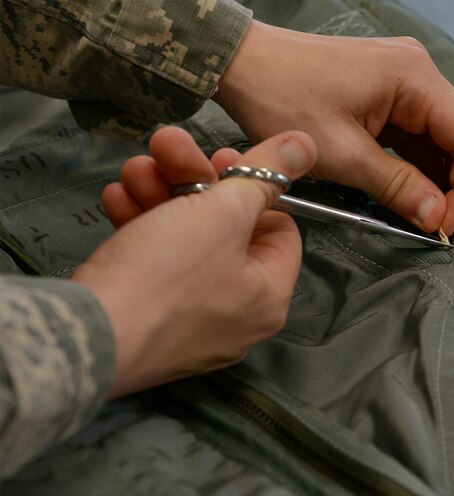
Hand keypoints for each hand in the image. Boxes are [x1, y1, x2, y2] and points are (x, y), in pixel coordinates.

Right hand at [71, 127, 316, 397]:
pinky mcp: (146, 321)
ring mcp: (189, 322)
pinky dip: (138, 228)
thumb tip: (306, 143)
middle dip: (193, 180)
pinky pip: (154, 267)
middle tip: (167, 147)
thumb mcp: (224, 213)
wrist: (87, 336)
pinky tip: (115, 198)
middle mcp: (237, 315)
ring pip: (184, 243)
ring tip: (133, 169)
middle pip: (227, 230)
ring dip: (159, 195)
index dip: (255, 189)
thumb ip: (266, 175)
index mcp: (270, 295)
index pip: (280, 229)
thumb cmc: (170, 273)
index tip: (223, 159)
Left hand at [213, 21, 453, 258]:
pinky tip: (418, 202)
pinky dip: (419, 172)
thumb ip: (397, 186)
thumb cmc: (282, 98)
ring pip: (440, 144)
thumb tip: (437, 220)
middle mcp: (419, 75)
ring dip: (443, 187)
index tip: (449, 232)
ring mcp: (404, 85)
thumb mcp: (342, 153)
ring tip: (440, 230)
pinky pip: (415, 139)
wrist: (241, 63)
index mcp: (416, 78)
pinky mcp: (386, 97)